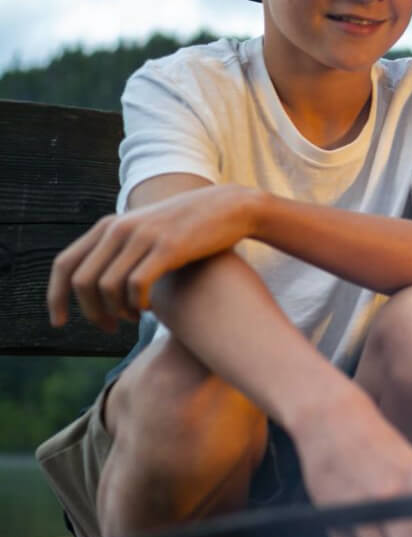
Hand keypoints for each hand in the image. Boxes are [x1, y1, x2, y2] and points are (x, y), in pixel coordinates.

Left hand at [47, 184, 261, 330]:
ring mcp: (143, 236)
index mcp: (109, 225)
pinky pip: (137, 285)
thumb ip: (121, 250)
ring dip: (116, 312)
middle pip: (83, 281)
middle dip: (90, 313)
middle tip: (108, 329)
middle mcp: (120, 228)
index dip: (55, 297)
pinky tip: (149, 310)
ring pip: (107, 287)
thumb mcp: (147, 232)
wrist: (231, 207)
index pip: (64, 264)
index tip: (59, 323)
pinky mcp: (169, 247)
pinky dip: (137, 305)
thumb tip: (96, 286)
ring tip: (133, 320)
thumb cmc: (189, 228)